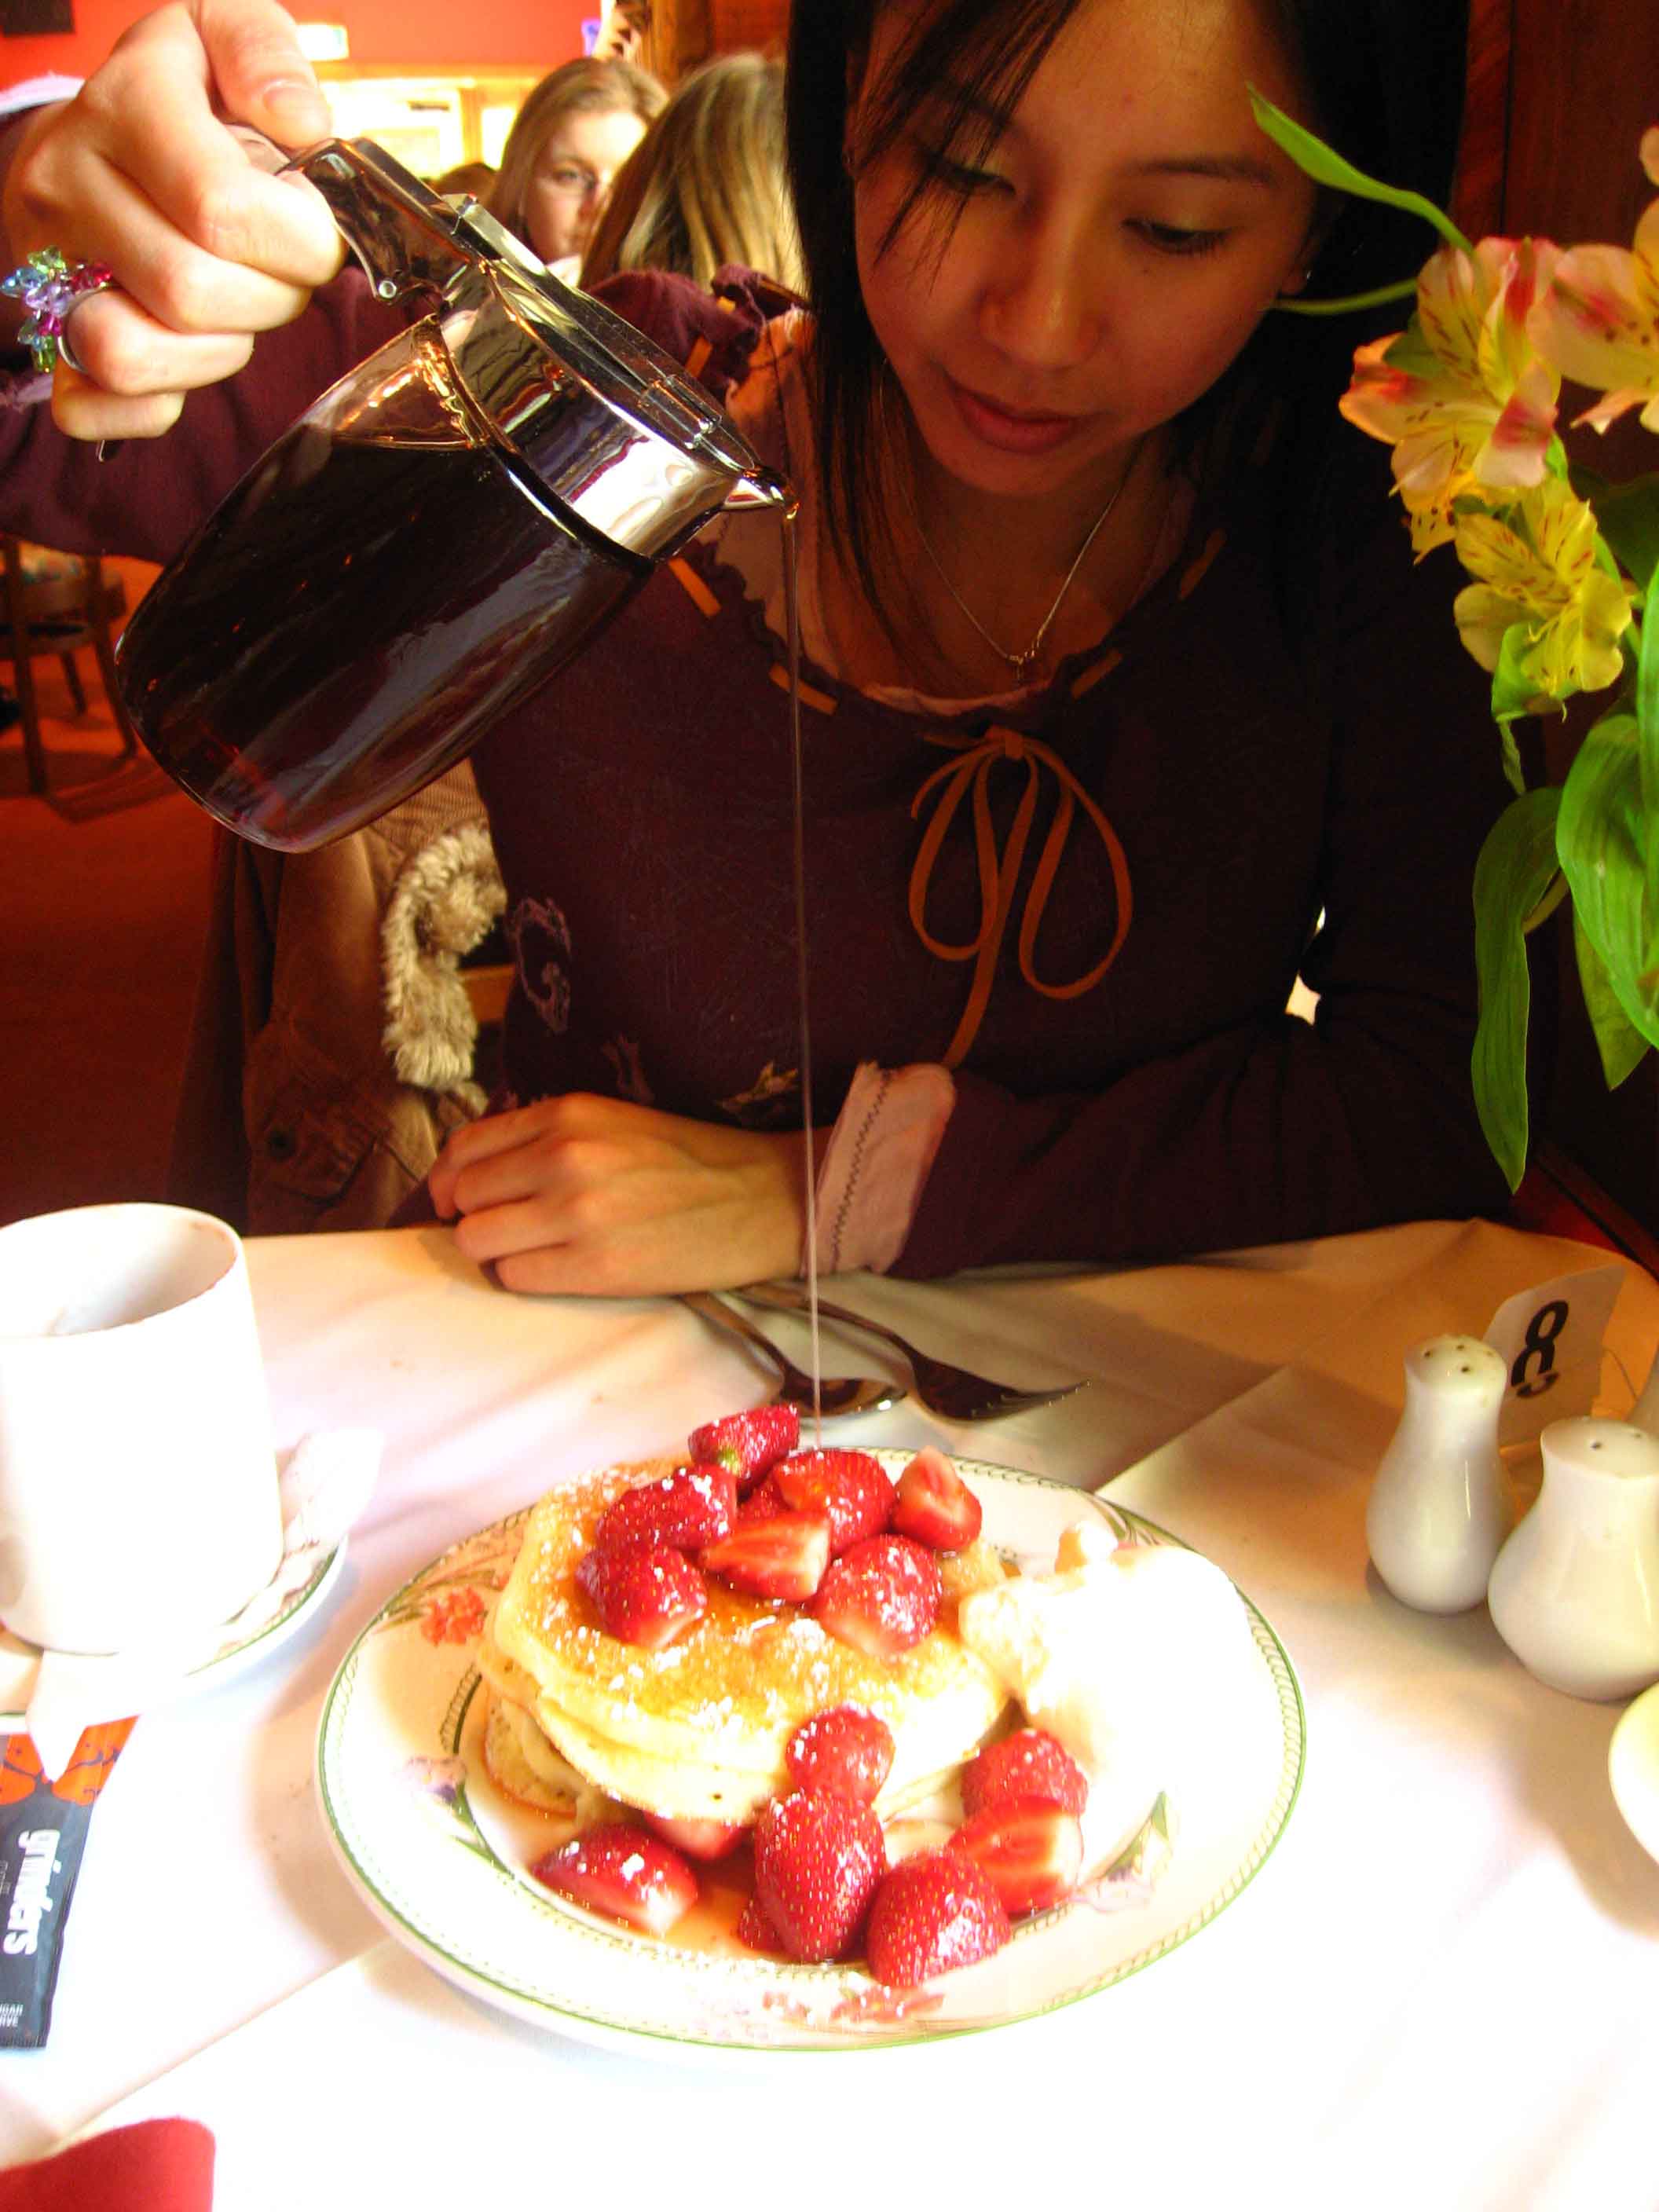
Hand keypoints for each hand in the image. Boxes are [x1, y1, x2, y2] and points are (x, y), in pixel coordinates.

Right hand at [2, 0, 343, 439]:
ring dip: (214, 351)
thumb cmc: (181, 104)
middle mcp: (69, 183)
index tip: (312, 235)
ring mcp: (47, 263)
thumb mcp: (220, 37)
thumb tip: (300, 124)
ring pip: (132, 353)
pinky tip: (186, 354)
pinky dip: (156, 402)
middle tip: (276, 272)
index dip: (298, 243)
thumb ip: (266, 58)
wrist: (91, 143)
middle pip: (190, 290)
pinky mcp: (45, 334)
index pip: (222, 208)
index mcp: (125, 105)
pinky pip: (91, 405)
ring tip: (233, 307)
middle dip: (268, 298)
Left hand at [428, 1093, 814, 1296]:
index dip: (451, 1179)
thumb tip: (478, 1175)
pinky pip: (514, 1278)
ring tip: (533, 1251)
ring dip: (494, 1251)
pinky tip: (559, 1270)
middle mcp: (563, 1157)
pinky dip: (524, 1278)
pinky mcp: (593, 1268)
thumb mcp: (613, 1122)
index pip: (466, 1147)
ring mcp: (575, 1213)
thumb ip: (547, 1137)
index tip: (458, 1199)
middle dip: (472, 1216)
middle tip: (506, 1229)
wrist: (766, 1198)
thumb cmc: (693, 1161)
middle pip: (462, 1196)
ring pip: (476, 1240)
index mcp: (567, 1115)